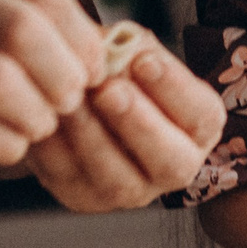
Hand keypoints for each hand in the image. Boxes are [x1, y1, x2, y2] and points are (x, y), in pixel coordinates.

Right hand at [0, 0, 101, 162]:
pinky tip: (7, 146)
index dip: (80, 38)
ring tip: (38, 126)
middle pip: (22, 33)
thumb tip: (103, 54)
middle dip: (61, 76)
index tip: (94, 72)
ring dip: (33, 114)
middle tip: (69, 103)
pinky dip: (1, 143)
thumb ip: (19, 19)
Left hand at [7, 21, 226, 211]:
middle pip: (172, 162)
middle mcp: (174, 167)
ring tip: (71, 101)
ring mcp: (131, 191)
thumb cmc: (118, 70)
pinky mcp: (85, 198)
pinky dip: (55, 150)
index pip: (201, 115)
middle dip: (139, 125)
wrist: (81, 100)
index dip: (175, 89)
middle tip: (110, 91)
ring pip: (117, 181)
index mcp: (197, 128)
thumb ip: (131, 49)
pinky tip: (45, 118)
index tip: (145, 60)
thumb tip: (119, 50)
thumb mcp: (131, 50)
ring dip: (92, 138)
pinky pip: (70, 181)